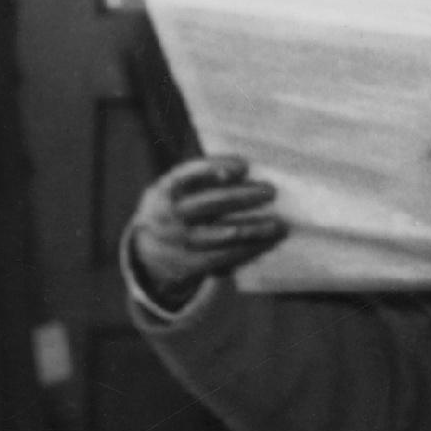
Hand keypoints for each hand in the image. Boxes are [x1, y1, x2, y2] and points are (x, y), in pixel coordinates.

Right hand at [127, 155, 284, 304]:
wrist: (148, 251)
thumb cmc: (178, 207)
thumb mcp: (179, 190)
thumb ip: (205, 178)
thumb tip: (244, 169)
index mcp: (163, 191)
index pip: (185, 176)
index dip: (213, 169)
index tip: (244, 166)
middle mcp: (167, 216)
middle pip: (208, 205)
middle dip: (242, 197)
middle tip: (271, 191)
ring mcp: (179, 241)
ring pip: (223, 233)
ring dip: (255, 228)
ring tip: (281, 225)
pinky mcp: (191, 264)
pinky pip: (226, 256)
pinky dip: (252, 248)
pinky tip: (272, 241)